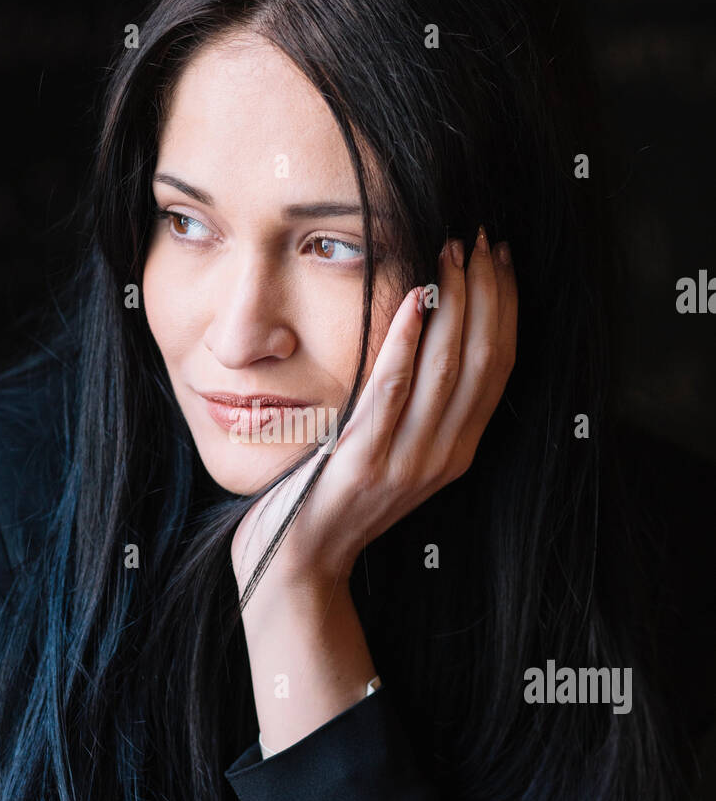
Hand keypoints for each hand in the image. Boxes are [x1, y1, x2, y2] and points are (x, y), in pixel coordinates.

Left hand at [230, 227, 516, 597]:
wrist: (295, 565)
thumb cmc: (332, 498)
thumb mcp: (387, 452)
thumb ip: (410, 405)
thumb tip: (423, 330)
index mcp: (454, 451)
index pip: (498, 366)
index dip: (505, 306)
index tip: (499, 254)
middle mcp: (441, 457)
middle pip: (482, 360)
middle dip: (486, 291)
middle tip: (476, 236)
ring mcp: (404, 463)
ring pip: (447, 370)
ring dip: (454, 303)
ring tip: (449, 250)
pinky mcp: (361, 464)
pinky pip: (391, 392)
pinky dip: (406, 343)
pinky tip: (413, 299)